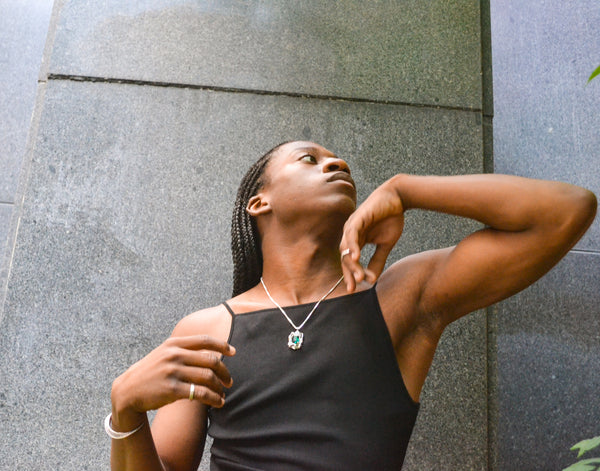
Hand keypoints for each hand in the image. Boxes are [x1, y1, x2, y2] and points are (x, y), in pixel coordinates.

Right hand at [111, 335, 235, 416]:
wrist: (128, 391)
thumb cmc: (150, 372)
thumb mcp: (164, 354)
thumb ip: (184, 350)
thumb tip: (212, 354)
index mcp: (174, 344)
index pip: (204, 340)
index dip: (222, 345)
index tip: (233, 352)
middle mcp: (174, 355)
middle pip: (210, 360)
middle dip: (224, 371)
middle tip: (229, 381)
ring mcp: (173, 371)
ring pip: (208, 377)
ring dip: (220, 387)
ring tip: (223, 394)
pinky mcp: (172, 389)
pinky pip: (201, 393)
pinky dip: (214, 398)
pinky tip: (218, 402)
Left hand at [340, 180, 404, 291]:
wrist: (398, 198)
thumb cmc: (390, 219)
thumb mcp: (385, 244)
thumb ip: (378, 260)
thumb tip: (373, 278)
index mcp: (355, 240)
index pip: (349, 261)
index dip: (350, 275)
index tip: (354, 289)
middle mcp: (350, 234)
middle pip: (344, 256)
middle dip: (349, 272)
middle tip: (354, 286)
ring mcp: (352, 225)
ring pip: (346, 247)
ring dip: (351, 263)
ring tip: (358, 276)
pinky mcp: (358, 218)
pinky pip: (352, 234)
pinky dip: (352, 246)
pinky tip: (356, 257)